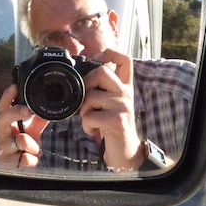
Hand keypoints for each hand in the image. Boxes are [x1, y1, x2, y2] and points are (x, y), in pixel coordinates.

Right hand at [0, 84, 48, 167]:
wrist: (22, 168)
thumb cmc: (24, 148)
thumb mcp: (33, 131)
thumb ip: (39, 119)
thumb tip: (48, 108)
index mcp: (7, 125)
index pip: (3, 108)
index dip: (7, 97)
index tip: (14, 87)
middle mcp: (1, 135)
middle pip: (1, 119)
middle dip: (14, 113)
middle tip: (27, 111)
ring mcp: (2, 150)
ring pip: (15, 141)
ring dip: (30, 144)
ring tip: (35, 149)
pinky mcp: (6, 164)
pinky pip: (22, 160)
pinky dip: (30, 160)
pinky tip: (32, 161)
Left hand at [79, 49, 144, 170]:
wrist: (124, 153)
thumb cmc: (111, 128)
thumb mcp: (108, 104)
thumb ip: (100, 89)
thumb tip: (79, 75)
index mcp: (124, 87)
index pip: (125, 59)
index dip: (111, 53)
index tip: (98, 58)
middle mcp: (126, 93)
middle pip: (101, 71)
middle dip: (86, 85)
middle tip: (86, 102)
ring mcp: (123, 106)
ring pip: (91, 96)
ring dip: (83, 111)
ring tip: (91, 121)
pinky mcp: (117, 120)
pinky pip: (90, 116)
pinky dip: (86, 126)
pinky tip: (94, 131)